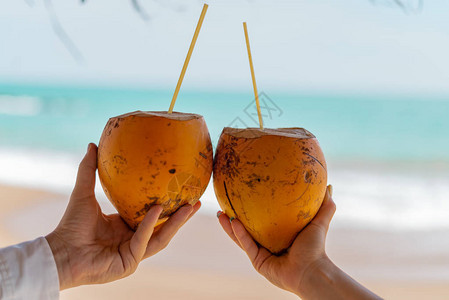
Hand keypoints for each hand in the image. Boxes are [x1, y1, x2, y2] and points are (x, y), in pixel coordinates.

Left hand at [46, 143, 199, 289]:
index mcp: (125, 227)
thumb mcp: (84, 193)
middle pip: (163, 227)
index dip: (169, 205)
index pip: (153, 216)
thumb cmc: (70, 225)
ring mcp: (133, 253)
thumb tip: (92, 144)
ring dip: (177, 222)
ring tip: (191, 207)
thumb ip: (89, 170)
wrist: (60, 251)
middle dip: (182, 216)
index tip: (182, 191)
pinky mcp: (130, 263)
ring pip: (161, 237)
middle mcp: (132, 240)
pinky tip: (157, 210)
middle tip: (197, 200)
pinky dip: (150, 225)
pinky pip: (144, 241)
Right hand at [218, 186, 381, 299]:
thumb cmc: (316, 248)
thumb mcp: (319, 222)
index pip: (262, 220)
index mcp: (278, 236)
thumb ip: (325, 205)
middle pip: (247, 228)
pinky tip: (232, 221)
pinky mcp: (258, 262)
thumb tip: (329, 185)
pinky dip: (239, 234)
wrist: (312, 272)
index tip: (244, 194)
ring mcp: (262, 254)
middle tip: (225, 203)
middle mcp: (268, 244)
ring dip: (229, 226)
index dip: (252, 209)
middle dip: (234, 216)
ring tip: (219, 213)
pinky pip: (247, 245)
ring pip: (241, 237)